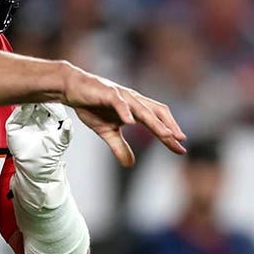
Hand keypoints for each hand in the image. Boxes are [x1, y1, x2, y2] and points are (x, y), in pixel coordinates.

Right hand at [6, 102, 71, 184]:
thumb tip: (68, 122)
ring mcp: (24, 120)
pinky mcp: (14, 125)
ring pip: (26, 106)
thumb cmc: (49, 154)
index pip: (48, 104)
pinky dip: (21, 110)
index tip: (55, 97)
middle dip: (40, 98)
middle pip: (36, 102)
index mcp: (47, 118)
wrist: (37, 167)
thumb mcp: (62, 141)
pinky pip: (16, 115)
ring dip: (30, 101)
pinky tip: (27, 107)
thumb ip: (66, 132)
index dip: (51, 101)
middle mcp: (36, 117)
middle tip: (44, 94)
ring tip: (36, 98)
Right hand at [60, 67, 185, 166]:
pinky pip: (119, 102)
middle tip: (180, 142)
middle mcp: (133, 100)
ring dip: (155, 122)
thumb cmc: (91, 106)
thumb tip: (130, 164)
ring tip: (166, 135)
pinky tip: (130, 122)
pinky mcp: (108, 92)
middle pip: (157, 113)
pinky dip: (125, 111)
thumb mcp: (107, 132)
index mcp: (135, 109)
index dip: (169, 135)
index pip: (157, 123)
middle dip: (169, 127)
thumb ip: (120, 147)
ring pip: (142, 109)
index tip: (180, 150)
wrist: (72, 88)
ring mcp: (122, 95)